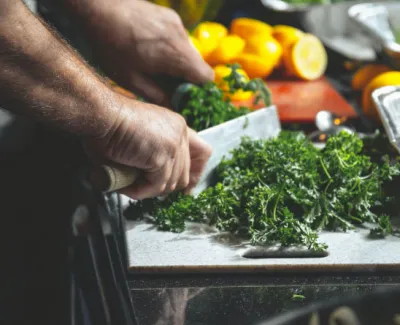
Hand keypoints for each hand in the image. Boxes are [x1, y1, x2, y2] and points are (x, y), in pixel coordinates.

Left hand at [75, 0, 213, 104]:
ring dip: (178, 62)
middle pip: (198, 64)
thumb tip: (172, 107)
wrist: (98, 8)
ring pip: (189, 51)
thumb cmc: (111, 46)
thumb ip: (157, 96)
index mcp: (176, 55)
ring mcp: (176, 23)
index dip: (198, 89)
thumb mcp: (131, 80)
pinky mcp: (169, 16)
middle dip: (186, 77)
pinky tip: (151, 49)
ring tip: (154, 64)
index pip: (207, 77)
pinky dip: (171, 48)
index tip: (182, 95)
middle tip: (165, 83)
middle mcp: (182, 37)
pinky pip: (179, 38)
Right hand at [84, 94, 211, 198]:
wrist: (101, 115)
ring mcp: (174, 145)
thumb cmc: (111, 125)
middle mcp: (180, 134)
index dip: (195, 173)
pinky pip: (155, 186)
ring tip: (128, 183)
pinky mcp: (162, 157)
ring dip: (148, 190)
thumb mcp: (142, 137)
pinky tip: (125, 184)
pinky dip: (139, 191)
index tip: (185, 189)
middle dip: (164, 187)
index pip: (202, 153)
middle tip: (143, 189)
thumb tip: (157, 182)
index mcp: (177, 126)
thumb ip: (154, 154)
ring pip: (170, 184)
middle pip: (184, 175)